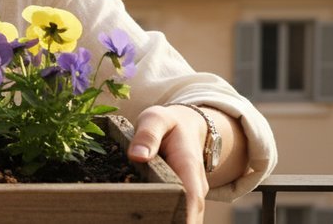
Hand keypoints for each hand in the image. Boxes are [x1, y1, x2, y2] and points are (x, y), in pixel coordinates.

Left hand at [127, 104, 208, 223]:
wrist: (186, 127)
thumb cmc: (167, 124)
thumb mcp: (156, 119)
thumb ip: (147, 134)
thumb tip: (137, 156)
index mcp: (189, 167)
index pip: (191, 197)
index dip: (185, 216)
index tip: (171, 223)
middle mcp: (195, 186)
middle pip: (189, 215)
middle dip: (172, 222)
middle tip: (142, 220)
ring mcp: (191, 196)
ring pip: (184, 217)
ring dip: (168, 220)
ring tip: (139, 220)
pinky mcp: (182, 200)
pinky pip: (177, 215)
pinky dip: (165, 218)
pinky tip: (145, 219)